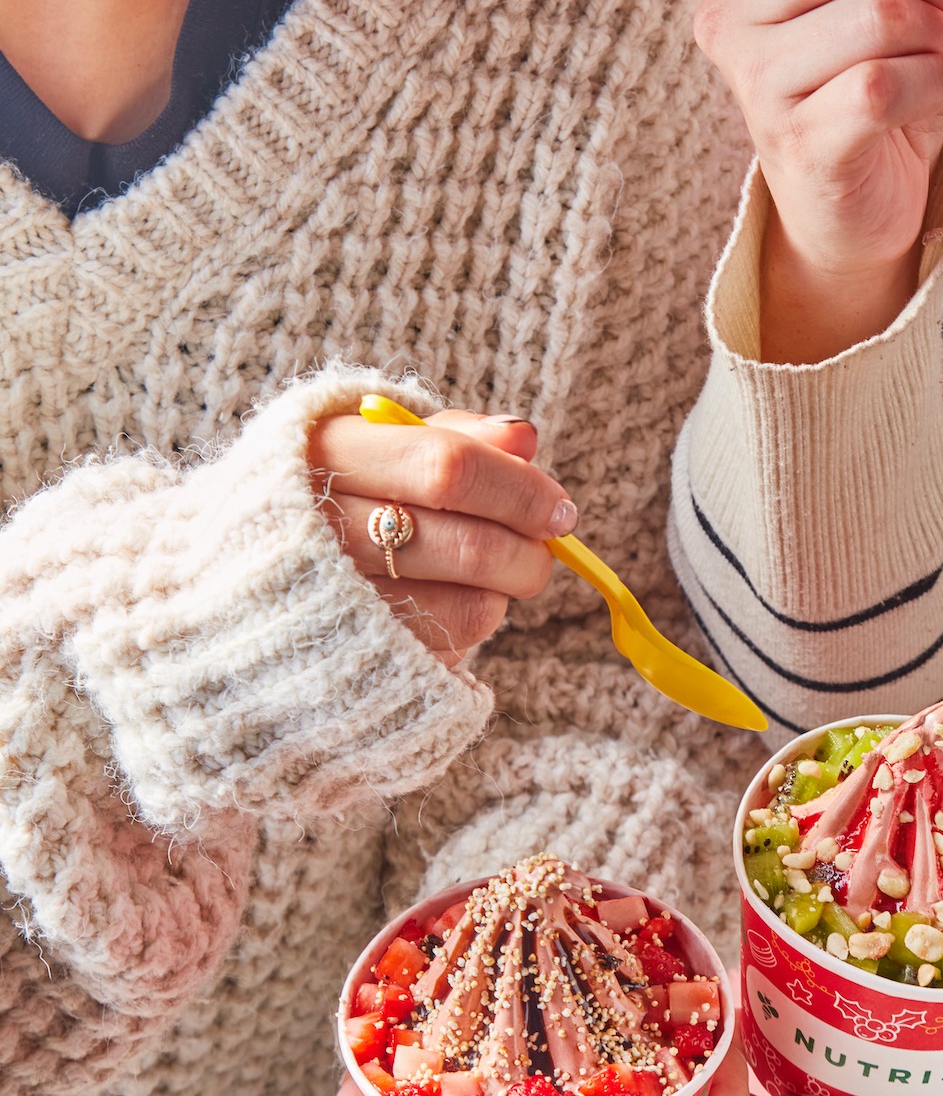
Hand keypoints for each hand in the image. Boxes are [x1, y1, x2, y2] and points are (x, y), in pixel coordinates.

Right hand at [306, 409, 574, 664]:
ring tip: (501, 569)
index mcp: (328, 453)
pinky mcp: (352, 659)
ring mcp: (334, 604)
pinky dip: (473, 621)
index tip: (559, 507)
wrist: (231, 575)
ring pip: (468, 604)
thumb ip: (452, 436)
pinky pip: (448, 645)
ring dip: (506, 588)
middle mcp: (321, 530)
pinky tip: (456, 597)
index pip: (449, 469)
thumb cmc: (325, 492)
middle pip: (469, 544)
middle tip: (547, 543)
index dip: (520, 490)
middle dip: (528, 547)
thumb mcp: (375, 443)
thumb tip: (524, 439)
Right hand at [694, 0, 942, 360]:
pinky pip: (887, 84)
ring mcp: (759, 90)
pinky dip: (938, 85)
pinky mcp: (804, 144)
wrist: (854, 203)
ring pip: (876, 17)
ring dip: (938, 33)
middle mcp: (732, 25)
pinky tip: (939, 96)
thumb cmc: (862, 80)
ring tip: (938, 56)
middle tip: (942, 0)